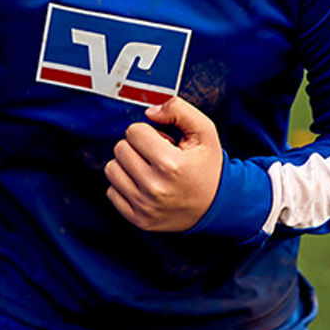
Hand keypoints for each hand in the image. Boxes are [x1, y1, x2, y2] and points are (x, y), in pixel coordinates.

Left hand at [105, 96, 223, 231]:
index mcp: (171, 165)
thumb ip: (179, 110)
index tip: (164, 143)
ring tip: (149, 170)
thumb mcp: (204, 132)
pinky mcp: (139, 219)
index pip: (134, 131)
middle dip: (136, 147)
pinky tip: (144, 186)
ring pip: (111, 169)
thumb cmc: (207, 166)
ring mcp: (145, 206)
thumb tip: (149, 112)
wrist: (218, 206)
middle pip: (120, 149)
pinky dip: (124, 186)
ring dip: (127, 165)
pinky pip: (111, 191)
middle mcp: (155, 188)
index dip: (148, 132)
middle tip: (157, 156)